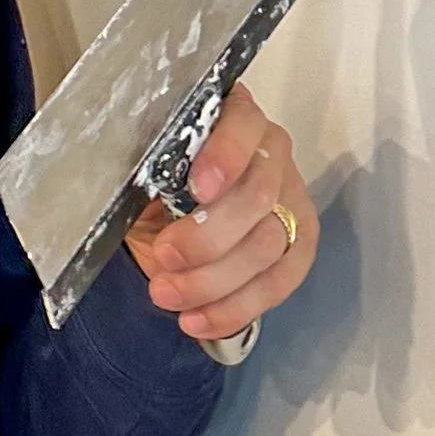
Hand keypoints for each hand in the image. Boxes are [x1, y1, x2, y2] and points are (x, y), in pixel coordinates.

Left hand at [127, 83, 315, 344]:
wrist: (164, 218)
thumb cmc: (152, 181)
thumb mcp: (139, 166)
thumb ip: (146, 165)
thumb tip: (135, 184)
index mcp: (232, 114)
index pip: (243, 126)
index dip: (226, 156)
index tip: (196, 190)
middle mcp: (271, 151)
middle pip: (258, 197)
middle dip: (207, 237)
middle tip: (163, 257)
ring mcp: (291, 200)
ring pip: (268, 247)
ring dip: (212, 281)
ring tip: (166, 294)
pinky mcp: (299, 247)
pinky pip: (278, 285)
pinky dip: (234, 309)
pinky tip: (197, 321)